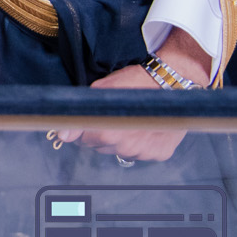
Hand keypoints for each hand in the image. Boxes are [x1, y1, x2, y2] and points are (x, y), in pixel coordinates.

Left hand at [56, 28, 208, 160]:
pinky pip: (142, 153)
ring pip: (121, 151)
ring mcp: (144, 153)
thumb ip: (80, 115)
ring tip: (130, 119)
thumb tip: (62, 136)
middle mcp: (126, 148)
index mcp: (107, 134)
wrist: (173, 82)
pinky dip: (141, 143)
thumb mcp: (102, 91)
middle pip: (101, 147)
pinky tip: (145, 126)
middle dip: (102, 133)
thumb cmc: (135, 82)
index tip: (92, 118)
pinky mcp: (160, 154)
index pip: (83, 141)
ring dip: (121, 140)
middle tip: (114, 115)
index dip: (85, 128)